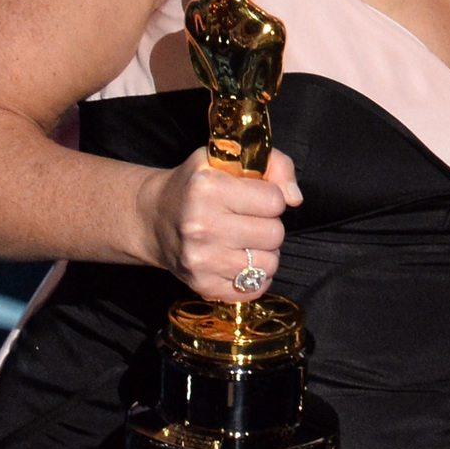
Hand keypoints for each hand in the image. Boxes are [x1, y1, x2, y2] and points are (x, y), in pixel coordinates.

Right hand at [139, 147, 302, 301]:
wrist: (154, 219)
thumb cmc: (197, 185)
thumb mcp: (231, 159)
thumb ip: (275, 164)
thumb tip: (295, 199)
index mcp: (209, 188)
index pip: (275, 201)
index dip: (271, 198)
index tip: (254, 197)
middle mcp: (202, 225)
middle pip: (275, 234)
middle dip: (268, 225)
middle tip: (248, 220)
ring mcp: (201, 260)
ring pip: (269, 264)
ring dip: (263, 252)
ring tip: (244, 240)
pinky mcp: (202, 286)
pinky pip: (255, 289)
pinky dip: (254, 277)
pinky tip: (238, 260)